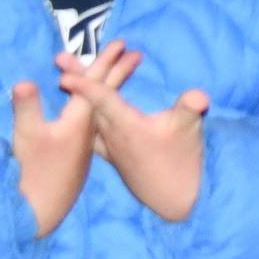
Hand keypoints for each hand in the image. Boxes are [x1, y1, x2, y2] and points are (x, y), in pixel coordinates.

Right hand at [10, 53, 120, 236]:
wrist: (39, 212)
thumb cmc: (32, 172)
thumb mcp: (26, 136)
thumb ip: (26, 107)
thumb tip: (22, 81)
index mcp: (81, 121)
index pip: (99, 85)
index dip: (108, 63)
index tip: (123, 44)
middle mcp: (89, 131)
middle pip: (105, 95)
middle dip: (113, 71)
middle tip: (129, 50)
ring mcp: (84, 146)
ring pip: (99, 110)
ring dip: (102, 90)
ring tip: (108, 75)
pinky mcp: (77, 157)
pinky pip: (92, 125)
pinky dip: (93, 111)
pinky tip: (90, 115)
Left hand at [66, 47, 208, 222]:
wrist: (176, 200)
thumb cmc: (181, 162)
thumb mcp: (189, 130)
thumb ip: (190, 109)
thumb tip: (199, 96)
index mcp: (127, 125)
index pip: (102, 100)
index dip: (85, 84)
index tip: (65, 72)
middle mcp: (113, 135)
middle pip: (88, 102)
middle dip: (76, 78)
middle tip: (59, 58)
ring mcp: (111, 147)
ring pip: (88, 115)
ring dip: (77, 96)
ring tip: (65, 78)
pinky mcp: (114, 155)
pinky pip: (92, 131)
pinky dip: (85, 115)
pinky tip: (81, 112)